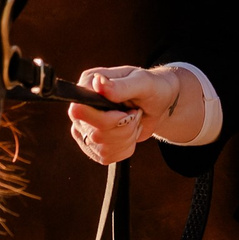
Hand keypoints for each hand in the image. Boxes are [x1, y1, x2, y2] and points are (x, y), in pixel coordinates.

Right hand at [65, 65, 195, 165]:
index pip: (80, 110)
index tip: (126, 114)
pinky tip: (130, 133)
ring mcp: (85, 126)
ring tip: (134, 121)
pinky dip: (125, 148)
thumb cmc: (152, 88)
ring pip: (102, 148)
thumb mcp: (142, 82)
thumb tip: (98, 82)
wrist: (159, 104)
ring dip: (127, 138)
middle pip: (94, 134)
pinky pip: (106, 157)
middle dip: (124, 129)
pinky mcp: (93, 144)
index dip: (105, 118)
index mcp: (88, 84)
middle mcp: (82, 106)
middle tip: (135, 113)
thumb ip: (120, 85)